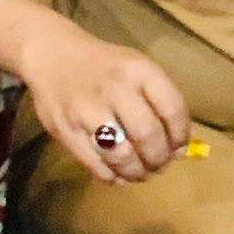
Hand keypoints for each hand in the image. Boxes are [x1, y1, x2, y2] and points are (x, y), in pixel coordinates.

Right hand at [21, 21, 192, 184]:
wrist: (53, 56)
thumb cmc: (106, 66)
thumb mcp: (138, 69)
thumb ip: (162, 102)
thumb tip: (179, 150)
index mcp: (139, 70)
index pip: (172, 109)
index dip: (180, 136)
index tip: (179, 149)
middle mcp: (114, 89)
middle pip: (147, 135)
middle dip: (159, 159)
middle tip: (159, 166)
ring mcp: (87, 111)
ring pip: (121, 155)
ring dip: (137, 172)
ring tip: (141, 174)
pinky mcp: (65, 131)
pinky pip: (95, 165)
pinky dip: (112, 177)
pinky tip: (119, 175)